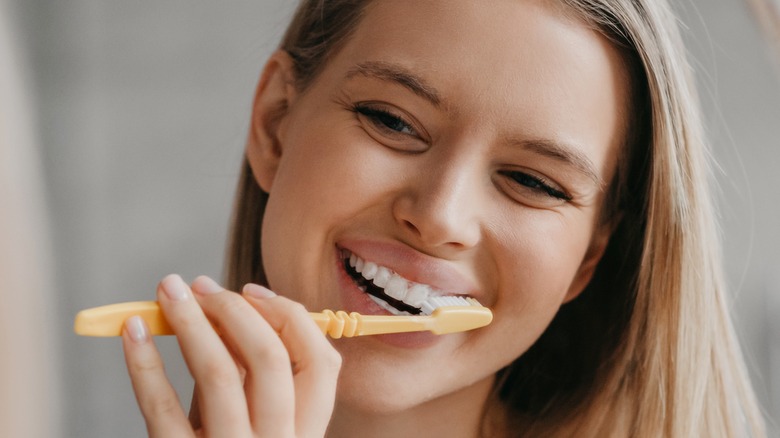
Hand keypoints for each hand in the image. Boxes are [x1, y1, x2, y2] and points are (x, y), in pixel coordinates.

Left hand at [121, 274, 341, 436]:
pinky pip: (160, 408)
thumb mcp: (252, 424)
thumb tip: (223, 310)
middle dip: (234, 309)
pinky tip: (134, 332)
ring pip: (219, 373)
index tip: (250, 290)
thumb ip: (249, 379)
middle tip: (201, 285)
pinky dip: (144, 363)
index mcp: (306, 433)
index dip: (288, 316)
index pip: (321, 362)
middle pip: (271, 359)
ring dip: (190, 320)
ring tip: (167, 291)